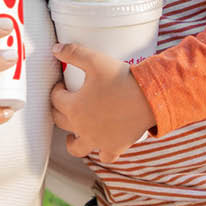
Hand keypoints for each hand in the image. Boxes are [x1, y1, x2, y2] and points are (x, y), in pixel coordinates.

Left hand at [50, 43, 155, 162]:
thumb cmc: (121, 79)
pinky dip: (101, 152)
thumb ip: (73, 53)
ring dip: (72, 141)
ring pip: (77, 148)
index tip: (62, 85)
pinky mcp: (115, 147)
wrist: (149, 97)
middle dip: (59, 111)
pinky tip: (101, 145)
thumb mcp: (94, 60)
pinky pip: (105, 156)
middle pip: (61, 122)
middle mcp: (82, 128)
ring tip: (72, 136)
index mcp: (74, 107)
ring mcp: (98, 140)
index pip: (55, 99)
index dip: (56, 90)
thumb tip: (55, 49)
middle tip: (64, 103)